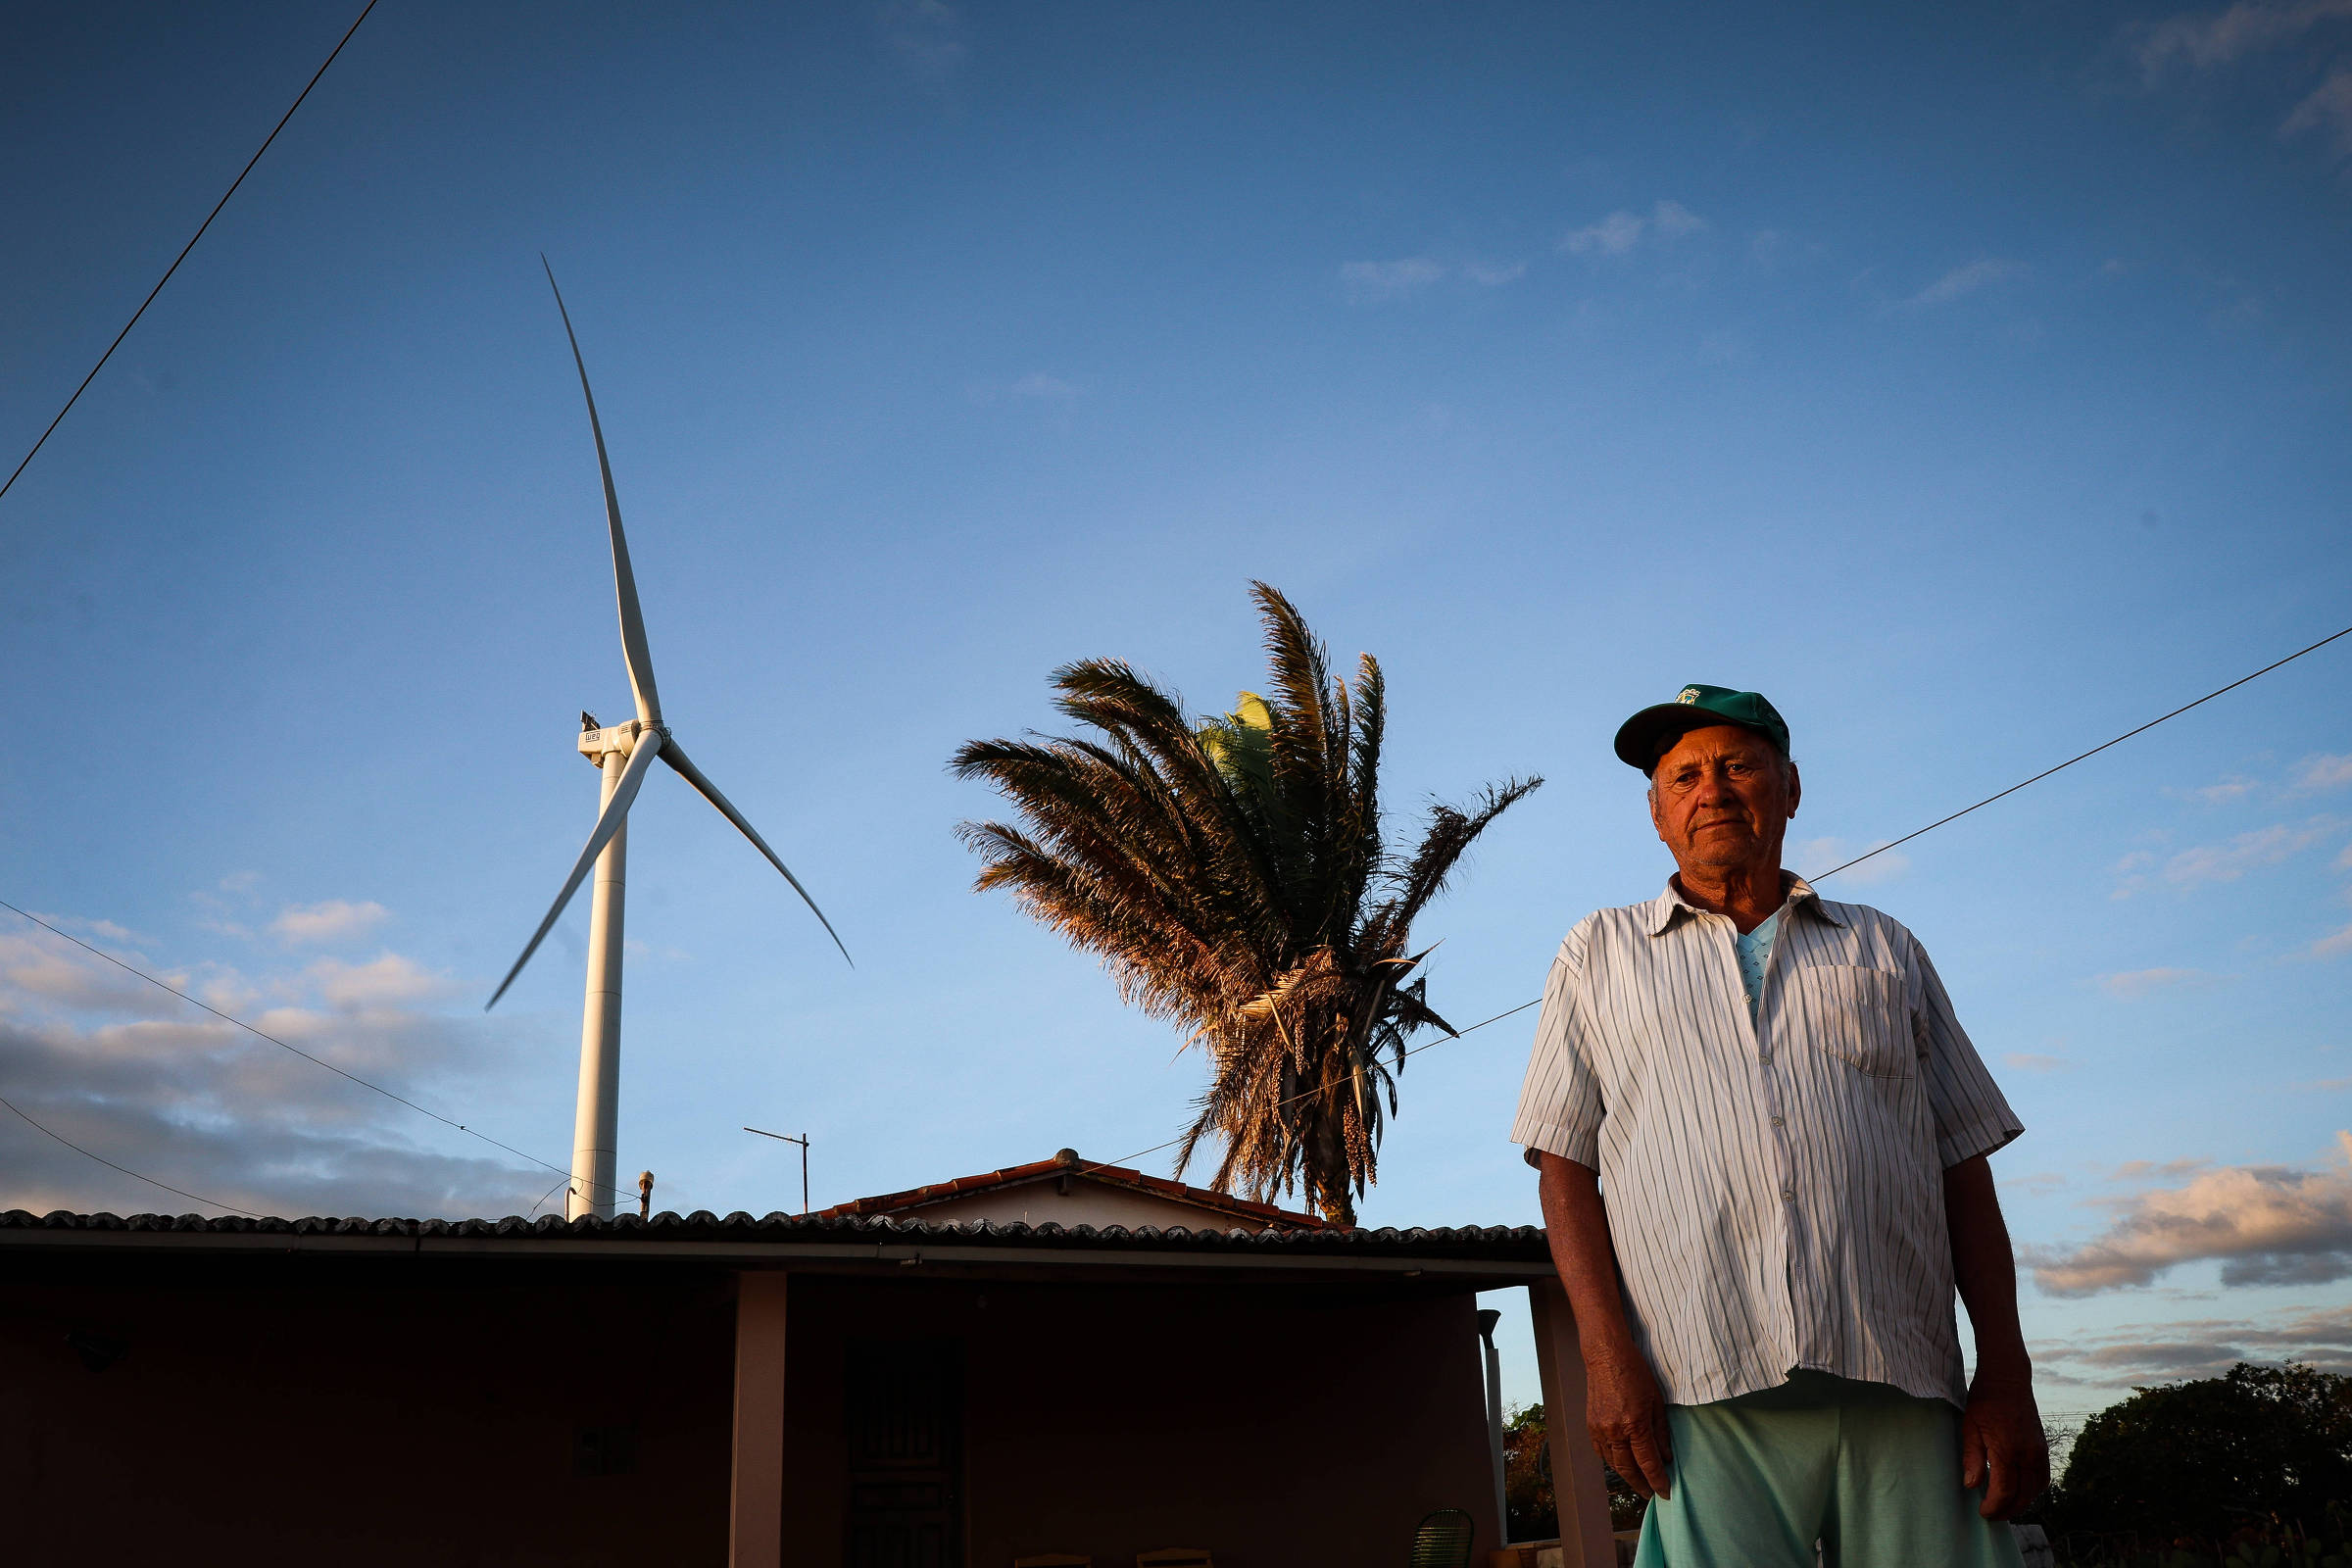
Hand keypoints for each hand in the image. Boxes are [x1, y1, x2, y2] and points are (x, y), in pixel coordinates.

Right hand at [1584, 1342, 1673, 1500]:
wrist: (1606, 1356)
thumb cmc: (1636, 1373)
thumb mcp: (1657, 1401)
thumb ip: (1661, 1432)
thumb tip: (1666, 1458)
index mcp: (1635, 1424)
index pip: (1648, 1463)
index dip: (1658, 1481)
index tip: (1666, 1493)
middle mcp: (1615, 1430)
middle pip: (1628, 1469)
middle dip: (1641, 1485)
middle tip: (1652, 1494)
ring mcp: (1600, 1429)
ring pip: (1613, 1463)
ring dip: (1627, 1475)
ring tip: (1639, 1481)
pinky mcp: (1590, 1425)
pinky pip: (1601, 1452)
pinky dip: (1612, 1461)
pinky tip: (1621, 1463)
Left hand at [1960, 1365, 2047, 1519]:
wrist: (2008, 1379)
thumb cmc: (1984, 1401)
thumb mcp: (1970, 1427)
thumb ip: (1972, 1458)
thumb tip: (1972, 1486)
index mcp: (2007, 1450)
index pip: (2004, 1491)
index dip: (1993, 1507)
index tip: (1982, 1512)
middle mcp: (2027, 1454)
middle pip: (2023, 1496)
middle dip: (2007, 1510)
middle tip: (1991, 1515)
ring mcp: (2039, 1451)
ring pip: (2036, 1490)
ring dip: (2022, 1503)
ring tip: (2004, 1507)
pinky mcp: (2043, 1447)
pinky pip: (2043, 1478)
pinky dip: (2033, 1490)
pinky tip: (2020, 1492)